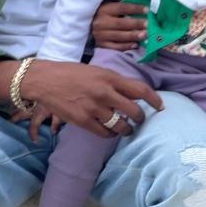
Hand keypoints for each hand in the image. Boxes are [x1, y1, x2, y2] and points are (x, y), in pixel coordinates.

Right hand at [21, 59, 161, 138]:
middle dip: (141, 119)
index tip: (160, 106)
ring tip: (126, 129)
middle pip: (135, 112)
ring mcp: (94, 108)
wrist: (44, 80)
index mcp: (110, 77)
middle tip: (139, 120)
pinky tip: (110, 132)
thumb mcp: (96, 71)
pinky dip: (110, 134)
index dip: (154, 100)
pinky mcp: (83, 121)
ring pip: (121, 126)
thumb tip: (132, 95)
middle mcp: (105, 92)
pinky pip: (105, 133)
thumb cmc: (71, 74)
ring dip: (127, 130)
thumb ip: (114, 82)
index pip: (141, 90)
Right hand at [92, 0, 146, 51]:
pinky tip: (135, 44)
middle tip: (148, 24)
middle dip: (136, 23)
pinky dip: (125, 46)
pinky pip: (115, 47)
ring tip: (145, 35)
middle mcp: (101, 22)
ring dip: (133, 36)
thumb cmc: (99, 12)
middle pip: (121, 23)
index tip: (146, 9)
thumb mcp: (105, 2)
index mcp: (103, 9)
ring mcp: (101, 35)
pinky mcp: (101, 45)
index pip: (121, 8)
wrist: (84, 26)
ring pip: (119, 36)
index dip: (134, 8)